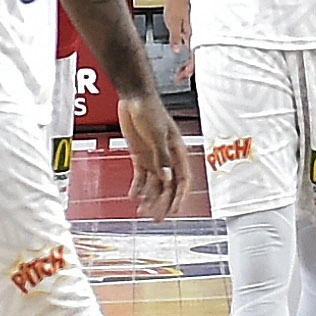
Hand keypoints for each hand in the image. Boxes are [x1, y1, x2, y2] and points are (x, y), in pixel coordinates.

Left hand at [116, 91, 190, 220]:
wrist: (133, 97)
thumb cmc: (150, 110)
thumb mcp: (157, 134)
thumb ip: (161, 157)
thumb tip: (165, 178)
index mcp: (178, 151)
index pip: (182, 179)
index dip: (179, 197)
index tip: (175, 211)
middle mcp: (167, 157)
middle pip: (168, 185)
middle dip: (163, 203)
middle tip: (157, 218)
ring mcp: (153, 157)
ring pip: (154, 183)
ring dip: (149, 197)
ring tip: (142, 211)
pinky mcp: (140, 154)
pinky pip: (141, 175)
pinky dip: (138, 187)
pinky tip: (133, 196)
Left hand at [166, 0, 194, 81]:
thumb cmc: (176, 5)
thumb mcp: (173, 24)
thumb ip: (175, 39)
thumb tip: (177, 52)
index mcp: (193, 34)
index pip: (194, 57)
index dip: (189, 69)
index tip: (181, 77)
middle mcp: (196, 35)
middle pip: (196, 57)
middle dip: (188, 70)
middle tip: (178, 77)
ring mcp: (195, 33)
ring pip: (194, 52)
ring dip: (187, 62)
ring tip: (179, 70)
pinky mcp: (191, 29)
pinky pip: (192, 45)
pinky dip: (188, 54)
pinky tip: (182, 55)